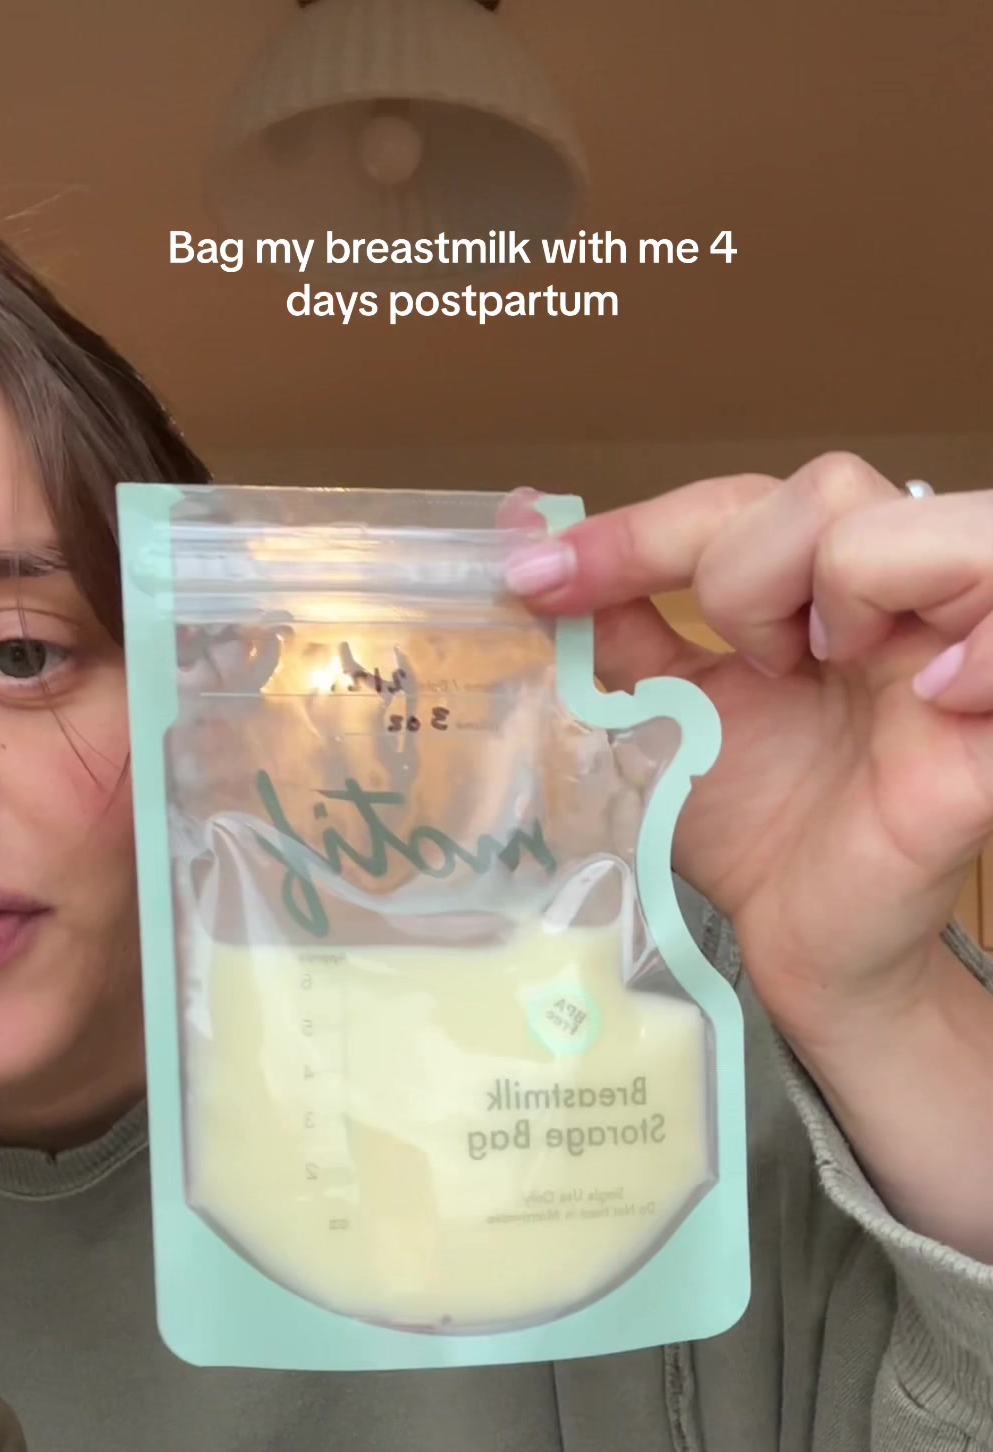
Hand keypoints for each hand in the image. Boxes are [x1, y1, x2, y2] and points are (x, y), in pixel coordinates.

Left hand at [504, 460, 992, 1045]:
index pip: (745, 500)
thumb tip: (524, 533)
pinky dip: (976, 644)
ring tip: (825, 672)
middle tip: (748, 671)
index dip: (638, 531)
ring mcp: (964, 651)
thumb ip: (615, 621)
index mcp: (825, 584)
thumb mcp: (668, 710)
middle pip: (831, 488)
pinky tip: (926, 696)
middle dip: (743, 572)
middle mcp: (903, 596)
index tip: (540, 582)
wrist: (801, 943)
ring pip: (921, 526)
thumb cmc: (754, 826)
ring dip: (845, 585)